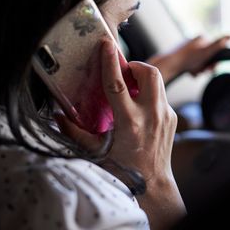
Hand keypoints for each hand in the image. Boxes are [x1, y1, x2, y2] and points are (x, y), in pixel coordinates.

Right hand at [56, 39, 185, 229]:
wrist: (153, 184)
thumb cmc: (123, 170)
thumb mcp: (95, 152)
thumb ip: (75, 132)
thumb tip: (57, 115)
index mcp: (130, 122)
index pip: (119, 83)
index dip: (111, 61)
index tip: (106, 44)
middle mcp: (151, 115)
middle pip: (149, 73)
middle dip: (135, 65)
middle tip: (123, 73)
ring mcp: (166, 116)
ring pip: (158, 82)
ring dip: (143, 77)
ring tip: (129, 88)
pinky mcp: (173, 118)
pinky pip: (161, 96)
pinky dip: (149, 93)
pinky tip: (138, 106)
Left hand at [147, 35, 229, 82]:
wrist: (170, 65)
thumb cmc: (188, 59)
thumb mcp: (207, 52)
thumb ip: (219, 44)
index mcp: (201, 38)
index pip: (214, 51)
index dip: (214, 61)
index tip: (211, 67)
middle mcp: (195, 41)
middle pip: (207, 57)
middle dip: (206, 66)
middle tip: (201, 71)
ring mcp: (188, 48)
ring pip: (200, 61)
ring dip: (199, 69)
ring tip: (194, 72)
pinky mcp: (183, 56)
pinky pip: (192, 64)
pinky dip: (193, 69)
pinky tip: (190, 72)